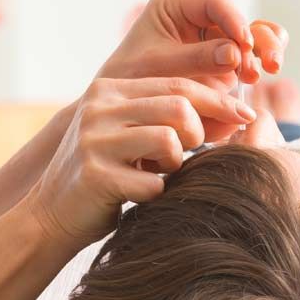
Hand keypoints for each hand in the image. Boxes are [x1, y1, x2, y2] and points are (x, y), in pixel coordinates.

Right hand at [25, 77, 255, 249]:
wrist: (51, 214)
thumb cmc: (104, 176)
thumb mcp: (130, 136)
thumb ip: (166, 118)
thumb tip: (234, 112)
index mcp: (110, 91)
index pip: (177, 85)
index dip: (218, 100)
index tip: (247, 114)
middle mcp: (99, 108)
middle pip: (179, 107)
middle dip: (200, 133)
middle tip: (191, 153)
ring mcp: (94, 141)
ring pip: (169, 140)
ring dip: (176, 164)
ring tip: (158, 173)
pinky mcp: (95, 175)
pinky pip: (152, 183)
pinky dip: (156, 194)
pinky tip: (140, 195)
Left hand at [99, 0, 287, 100]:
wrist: (123, 110)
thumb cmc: (129, 81)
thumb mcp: (158, 67)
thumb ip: (195, 59)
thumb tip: (235, 55)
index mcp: (177, 7)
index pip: (215, 5)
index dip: (235, 22)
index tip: (244, 45)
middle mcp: (199, 22)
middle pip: (239, 20)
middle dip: (257, 39)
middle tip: (267, 64)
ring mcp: (212, 45)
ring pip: (250, 39)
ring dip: (264, 52)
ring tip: (266, 72)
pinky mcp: (220, 68)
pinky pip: (247, 61)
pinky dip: (258, 66)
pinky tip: (261, 78)